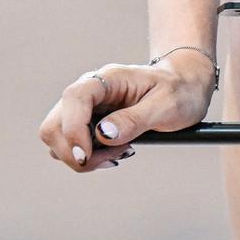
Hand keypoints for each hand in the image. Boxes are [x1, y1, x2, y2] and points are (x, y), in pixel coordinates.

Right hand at [38, 51, 216, 172]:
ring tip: (118, 154)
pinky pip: (70, 145)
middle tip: (112, 159)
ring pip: (57, 138)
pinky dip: (86, 157)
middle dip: (74, 152)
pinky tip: (113, 153)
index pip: (74, 99)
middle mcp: (89, 91)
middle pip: (54, 124)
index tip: (87, 156)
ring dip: (81, 156)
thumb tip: (103, 134)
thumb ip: (135, 119)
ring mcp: (85, 108)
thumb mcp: (167, 105)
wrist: (184, 86)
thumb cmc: (178, 90)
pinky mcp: (87, 123)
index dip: (73, 130)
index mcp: (107, 79)